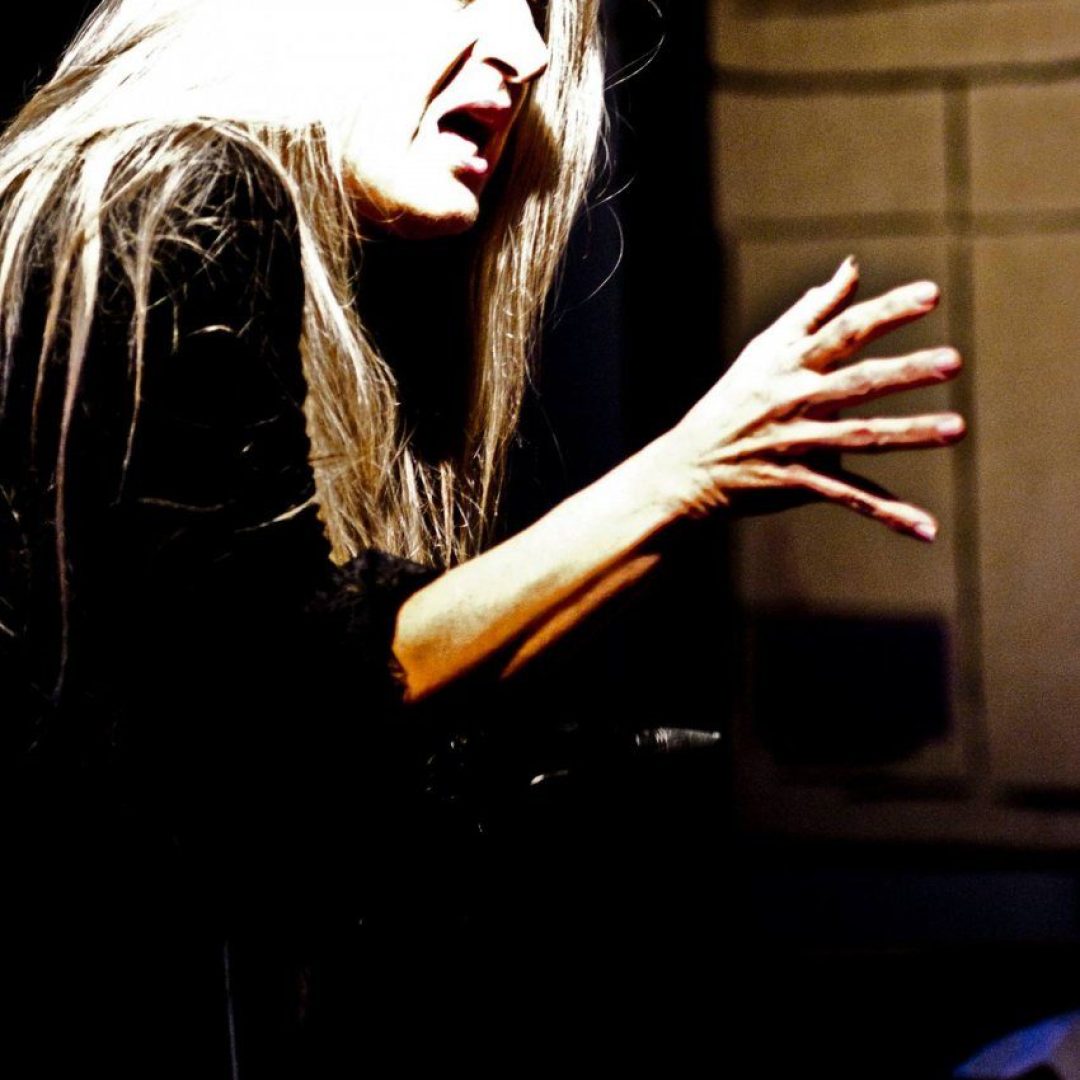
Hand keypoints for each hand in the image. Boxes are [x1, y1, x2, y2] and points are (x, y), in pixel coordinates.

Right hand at [664, 257, 964, 540]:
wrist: (687, 467)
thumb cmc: (732, 403)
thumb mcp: (764, 352)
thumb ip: (812, 311)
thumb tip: (851, 268)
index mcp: (790, 364)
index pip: (844, 331)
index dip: (886, 312)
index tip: (931, 295)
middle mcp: (795, 400)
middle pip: (857, 381)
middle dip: (904, 372)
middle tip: (952, 362)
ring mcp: (797, 443)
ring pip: (859, 436)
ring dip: (908, 434)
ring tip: (956, 428)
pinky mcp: (796, 483)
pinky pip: (848, 497)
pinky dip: (887, 513)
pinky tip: (927, 527)